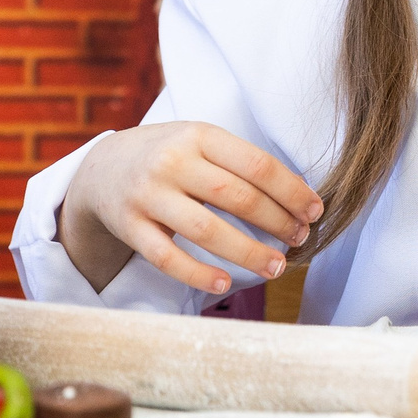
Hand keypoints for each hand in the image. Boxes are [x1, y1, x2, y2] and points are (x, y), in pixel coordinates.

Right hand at [57, 121, 323, 295]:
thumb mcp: (201, 141)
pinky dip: (197, 273)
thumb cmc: (170, 156)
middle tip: (301, 239)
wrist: (102, 169)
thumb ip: (240, 162)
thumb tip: (298, 198)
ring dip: (247, 252)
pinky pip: (167, 257)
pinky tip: (224, 282)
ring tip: (276, 266)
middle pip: (236, 197)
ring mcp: (148, 195)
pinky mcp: (129, 227)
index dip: (292, 191)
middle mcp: (172, 162)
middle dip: (277, 222)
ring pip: (206, 230)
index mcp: (199, 135)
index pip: (257, 164)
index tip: (315, 211)